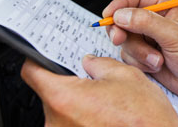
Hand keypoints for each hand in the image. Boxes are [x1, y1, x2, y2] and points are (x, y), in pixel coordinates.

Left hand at [21, 57, 177, 126]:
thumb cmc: (145, 118)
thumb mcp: (124, 75)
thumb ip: (99, 64)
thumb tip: (89, 62)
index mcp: (64, 98)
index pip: (32, 72)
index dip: (38, 60)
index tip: (44, 57)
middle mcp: (57, 122)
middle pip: (49, 94)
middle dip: (68, 85)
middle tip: (91, 83)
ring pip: (62, 113)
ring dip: (78, 106)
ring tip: (104, 105)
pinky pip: (72, 126)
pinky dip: (85, 121)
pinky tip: (105, 119)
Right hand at [103, 0, 177, 104]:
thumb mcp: (174, 35)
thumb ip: (147, 23)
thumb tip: (122, 15)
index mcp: (163, 8)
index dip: (119, 4)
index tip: (108, 15)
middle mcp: (153, 22)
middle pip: (122, 19)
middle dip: (121, 31)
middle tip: (119, 39)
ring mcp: (146, 39)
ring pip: (124, 40)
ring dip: (138, 53)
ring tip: (158, 60)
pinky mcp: (143, 56)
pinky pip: (127, 56)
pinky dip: (139, 63)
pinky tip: (157, 66)